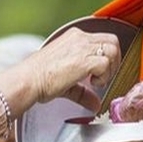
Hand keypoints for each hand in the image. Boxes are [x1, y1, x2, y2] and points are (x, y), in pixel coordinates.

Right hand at [0, 27, 120, 117]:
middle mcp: (79, 38)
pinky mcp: (84, 60)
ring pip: (113, 50)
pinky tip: (93, 83)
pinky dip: (104, 76)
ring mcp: (82, 47)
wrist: (28, 80)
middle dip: (114, 60)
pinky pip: (105, 63)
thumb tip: (94, 104)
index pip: (102, 39)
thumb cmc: (39, 80)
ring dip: (110, 68)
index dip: (107, 55)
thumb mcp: (65, 83)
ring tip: (98, 81)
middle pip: (112, 41)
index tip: (101, 71)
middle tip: (104, 76)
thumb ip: (83, 92)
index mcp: (74, 37)